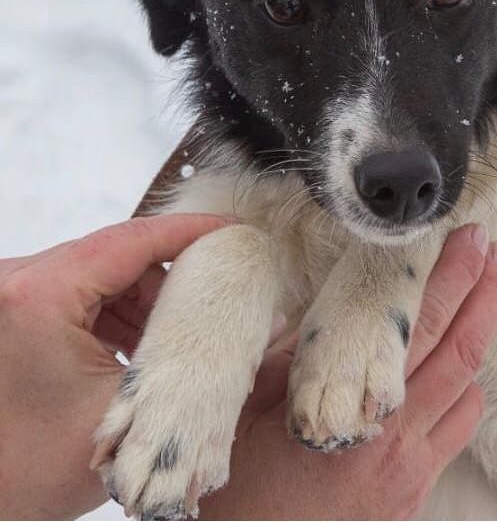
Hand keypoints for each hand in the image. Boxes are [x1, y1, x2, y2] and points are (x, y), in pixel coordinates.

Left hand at [0, 214, 233, 518]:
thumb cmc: (25, 467)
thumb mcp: (127, 412)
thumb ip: (198, 366)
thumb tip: (272, 326)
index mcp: (40, 294)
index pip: (132, 238)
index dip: (191, 229)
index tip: (234, 230)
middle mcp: (20, 280)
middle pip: (120, 254)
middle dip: (172, 276)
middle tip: (217, 299)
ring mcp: (15, 293)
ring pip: (104, 273)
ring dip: (145, 300)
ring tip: (180, 336)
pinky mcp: (17, 310)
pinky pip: (82, 294)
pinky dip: (118, 313)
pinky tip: (142, 348)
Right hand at [200, 224, 496, 519]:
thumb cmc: (245, 479)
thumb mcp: (257, 402)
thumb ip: (299, 353)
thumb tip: (329, 309)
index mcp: (358, 405)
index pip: (419, 322)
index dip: (450, 275)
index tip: (467, 237)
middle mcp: (398, 435)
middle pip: (459, 347)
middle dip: (482, 289)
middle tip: (490, 246)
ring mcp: (413, 467)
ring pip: (468, 387)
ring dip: (479, 334)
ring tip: (483, 292)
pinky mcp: (416, 489)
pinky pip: (459, 427)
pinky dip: (465, 386)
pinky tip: (455, 364)